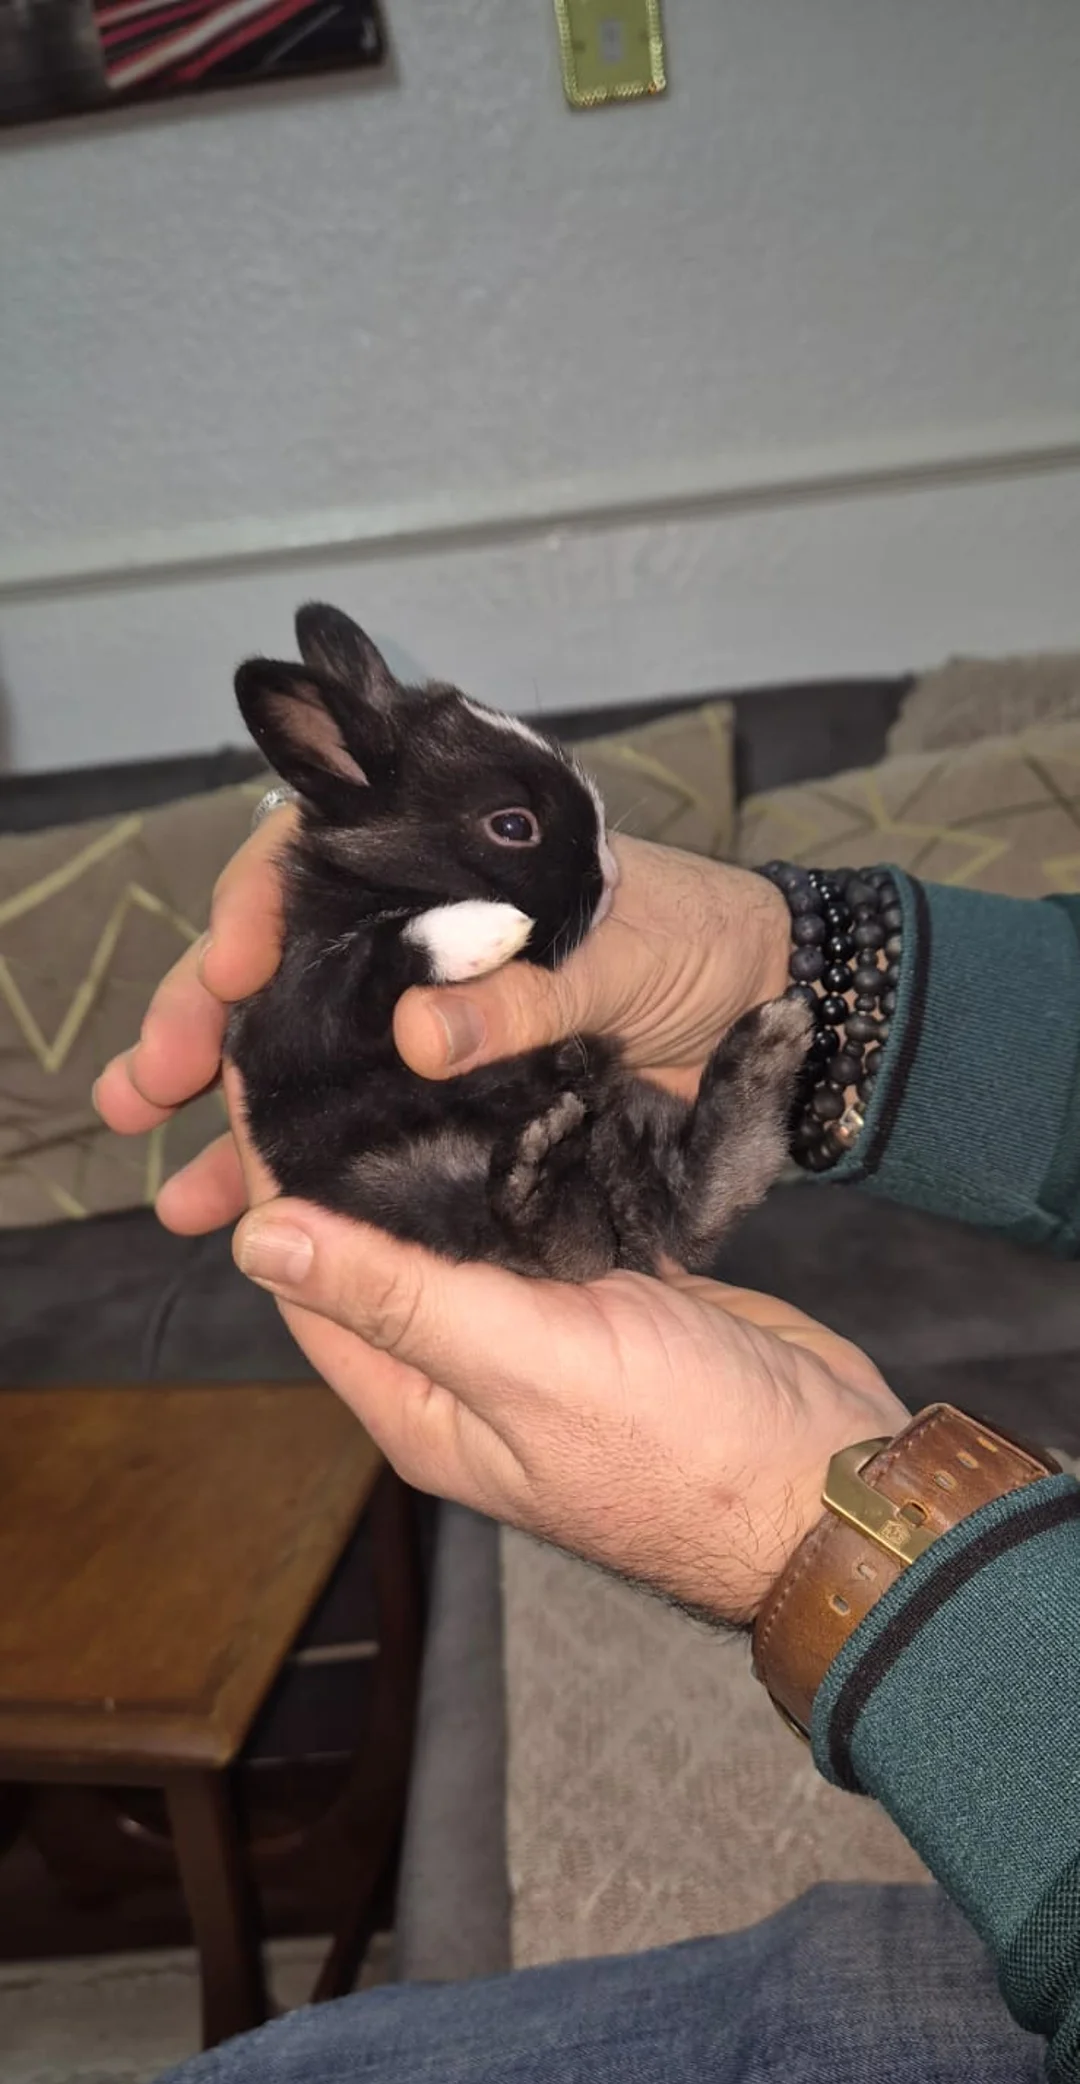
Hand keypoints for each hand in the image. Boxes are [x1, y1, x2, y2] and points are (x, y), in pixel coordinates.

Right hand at [93, 810, 791, 1235]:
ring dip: (235, 1116)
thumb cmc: (705, 942)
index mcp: (446, 862)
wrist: (781, 1010)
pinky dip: (305, 1165)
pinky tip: (246, 1215)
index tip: (231, 969)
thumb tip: (414, 1032)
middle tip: (144, 1088)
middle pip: (281, 968)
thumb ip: (524, 993)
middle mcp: (419, 935)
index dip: (257, 907)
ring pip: (305, 1055)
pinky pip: (359, 1121)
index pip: (315, 859)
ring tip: (169, 1184)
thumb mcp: (619, 957)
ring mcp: (431, 1016)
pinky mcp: (455, 1094)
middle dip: (205, 1024)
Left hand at [228, 1080, 906, 1624]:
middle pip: (380, 1242)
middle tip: (343, 1024)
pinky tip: (520, 1071)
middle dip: (356, 1145)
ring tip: (416, 1027)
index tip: (263, 1072)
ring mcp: (543, 1327)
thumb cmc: (685, 1451)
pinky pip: (547, 1209)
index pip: (310, 1277)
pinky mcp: (612, 1290)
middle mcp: (467, 1364)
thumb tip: (255, 1240)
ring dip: (445, 1137)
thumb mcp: (525, 1365)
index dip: (274, 1180)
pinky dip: (531, 1149)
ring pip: (466, 1216)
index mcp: (419, 1401)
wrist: (835, 1482)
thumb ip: (398, 1297)